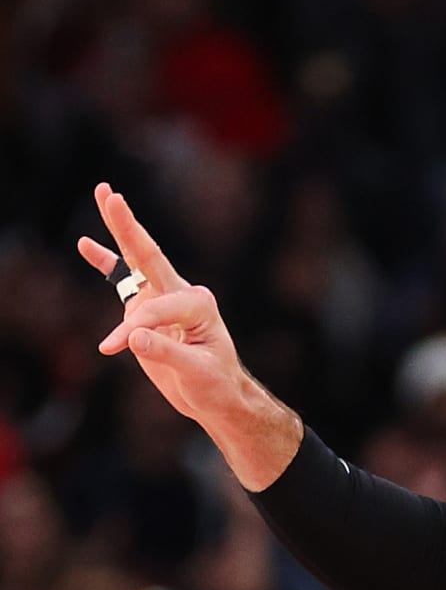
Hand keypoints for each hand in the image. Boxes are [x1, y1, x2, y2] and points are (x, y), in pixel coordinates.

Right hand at [79, 183, 300, 487]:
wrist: (215, 397)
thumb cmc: (214, 384)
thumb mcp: (196, 373)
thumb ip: (166, 353)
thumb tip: (134, 337)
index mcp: (198, 303)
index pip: (156, 308)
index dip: (136, 327)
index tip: (115, 347)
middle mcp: (180, 293)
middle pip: (149, 255)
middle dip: (128, 226)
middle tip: (109, 193)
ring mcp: (161, 297)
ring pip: (135, 259)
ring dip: (119, 229)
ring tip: (104, 193)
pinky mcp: (147, 308)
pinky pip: (123, 280)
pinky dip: (105, 263)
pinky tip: (85, 245)